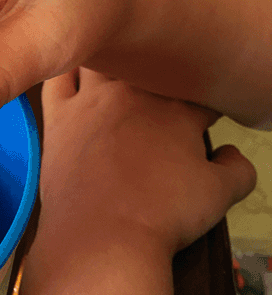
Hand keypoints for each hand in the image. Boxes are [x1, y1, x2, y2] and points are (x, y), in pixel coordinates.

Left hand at [40, 68, 256, 257]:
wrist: (103, 236)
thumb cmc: (163, 214)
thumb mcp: (219, 195)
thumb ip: (237, 169)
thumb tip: (231, 154)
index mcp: (176, 109)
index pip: (195, 89)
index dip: (202, 100)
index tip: (201, 117)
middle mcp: (133, 93)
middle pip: (148, 64)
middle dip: (158, 73)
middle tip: (161, 95)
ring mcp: (91, 101)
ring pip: (102, 57)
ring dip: (114, 60)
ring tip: (119, 72)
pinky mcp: (58, 116)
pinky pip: (57, 78)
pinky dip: (66, 69)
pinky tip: (72, 68)